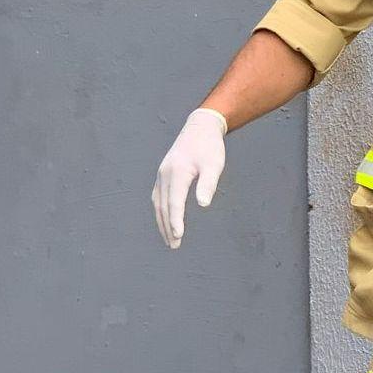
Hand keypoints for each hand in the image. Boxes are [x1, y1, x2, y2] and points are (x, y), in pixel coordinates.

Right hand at [152, 108, 227, 248]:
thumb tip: (202, 205)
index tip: (178, 236)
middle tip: (174, 245)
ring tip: (169, 239)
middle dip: (168, 226)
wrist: (200, 127)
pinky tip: (165, 220)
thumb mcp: (214, 164)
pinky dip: (160, 210)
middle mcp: (165, 174)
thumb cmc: (210, 147)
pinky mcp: (163, 174)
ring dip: (162, 221)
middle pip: (163, 205)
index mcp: (177, 172)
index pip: (174, 202)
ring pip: (158, 203)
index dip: (176, 220)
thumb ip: (208, 184)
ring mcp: (161, 174)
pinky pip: (158, 196)